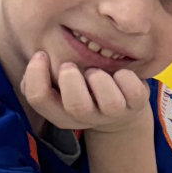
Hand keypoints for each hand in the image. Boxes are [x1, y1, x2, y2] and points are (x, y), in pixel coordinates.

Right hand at [19, 51, 150, 134]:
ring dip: (100, 79)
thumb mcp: (60, 85)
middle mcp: (87, 117)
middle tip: (69, 65)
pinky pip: (134, 92)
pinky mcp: (136, 104)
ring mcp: (114, 113)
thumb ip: (43, 75)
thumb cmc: (83, 88)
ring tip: (95, 71)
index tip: (41, 54)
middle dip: (71, 79)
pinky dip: (127, 77)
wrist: (121, 109)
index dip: (34, 74)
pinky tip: (120, 73)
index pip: (39, 99)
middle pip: (76, 106)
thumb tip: (36, 58)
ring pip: (110, 102)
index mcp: (61, 114)